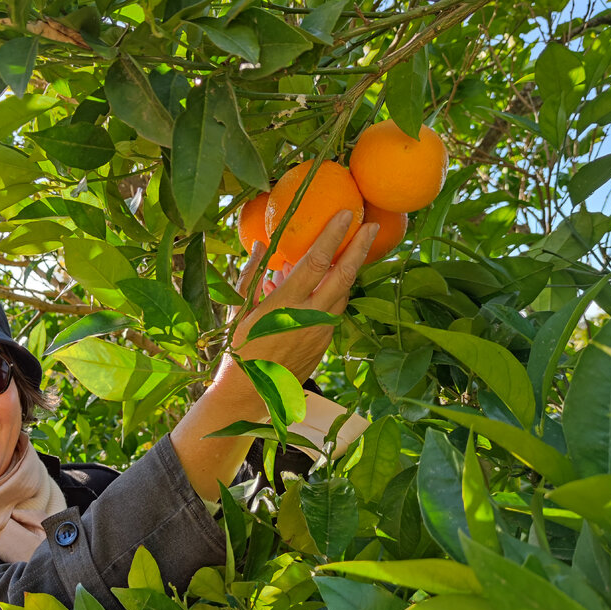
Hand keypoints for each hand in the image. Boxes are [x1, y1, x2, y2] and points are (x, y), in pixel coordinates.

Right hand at [228, 209, 378, 384]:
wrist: (250, 394)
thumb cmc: (238, 349)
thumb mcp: (238, 310)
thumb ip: (251, 275)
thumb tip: (263, 243)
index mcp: (284, 304)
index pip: (316, 262)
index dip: (333, 236)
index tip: (347, 215)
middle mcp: (309, 317)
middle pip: (343, 275)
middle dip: (360, 247)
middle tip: (373, 224)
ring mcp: (320, 332)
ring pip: (343, 294)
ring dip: (349, 270)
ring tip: (351, 249)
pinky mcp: (324, 344)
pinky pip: (334, 311)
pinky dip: (332, 293)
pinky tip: (324, 284)